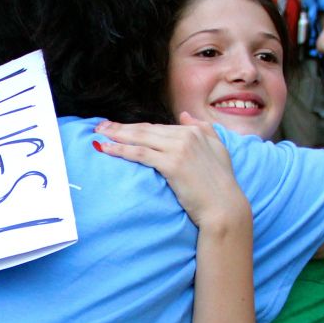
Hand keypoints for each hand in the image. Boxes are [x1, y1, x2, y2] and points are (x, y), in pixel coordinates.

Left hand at [94, 112, 249, 228]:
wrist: (225, 207)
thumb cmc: (221, 184)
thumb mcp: (218, 149)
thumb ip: (203, 128)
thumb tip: (184, 115)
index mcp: (194, 132)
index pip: (156, 127)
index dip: (135, 127)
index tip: (117, 127)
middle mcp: (186, 136)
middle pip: (145, 129)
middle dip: (119, 127)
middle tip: (99, 126)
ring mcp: (179, 149)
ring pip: (140, 138)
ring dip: (116, 135)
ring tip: (98, 134)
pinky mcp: (172, 164)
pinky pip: (140, 153)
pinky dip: (121, 149)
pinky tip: (107, 148)